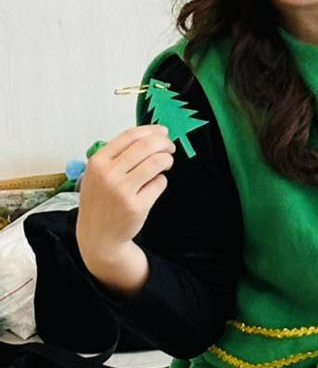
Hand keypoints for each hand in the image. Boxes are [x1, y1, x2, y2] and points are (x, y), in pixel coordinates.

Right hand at [76, 124, 174, 281]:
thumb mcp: (98, 174)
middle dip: (164, 143)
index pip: (130, 136)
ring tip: (166, 164)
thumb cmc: (102, 201)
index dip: (151, 131)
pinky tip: (153, 186)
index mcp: (97, 162)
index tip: (163, 132)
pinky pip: (160, 183)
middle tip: (170, 148)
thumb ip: (119, 155)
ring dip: (167, 160)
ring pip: (157, 162)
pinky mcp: (136, 206)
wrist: (99, 237)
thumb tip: (152, 135)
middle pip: (146, 146)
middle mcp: (108, 174)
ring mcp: (121, 191)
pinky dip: (161, 181)